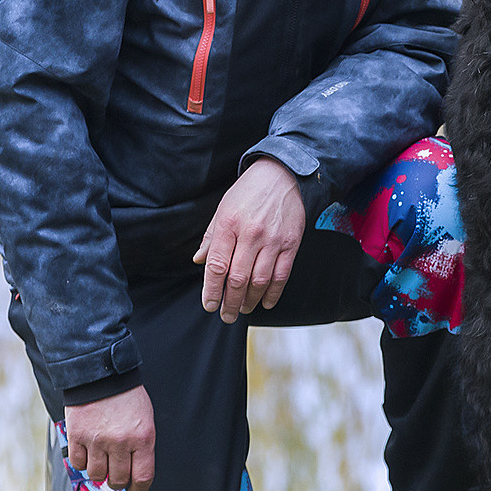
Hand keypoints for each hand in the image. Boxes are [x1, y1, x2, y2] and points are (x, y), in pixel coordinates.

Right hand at [64, 386, 155, 490]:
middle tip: (115, 473)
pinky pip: (79, 463)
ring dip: (99, 472)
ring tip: (101, 458)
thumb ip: (141, 446)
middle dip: (117, 481)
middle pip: (118, 480)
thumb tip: (134, 475)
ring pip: (97, 475)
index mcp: (143, 438)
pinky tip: (87, 451)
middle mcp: (121, 442)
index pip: (143, 477)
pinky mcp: (78, 436)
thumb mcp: (145, 420)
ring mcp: (98, 440)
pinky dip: (82, 462)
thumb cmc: (127, 398)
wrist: (101, 374)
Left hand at [193, 157, 304, 322]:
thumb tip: (199, 261)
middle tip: (226, 315)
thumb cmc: (249, 192)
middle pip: (237, 278)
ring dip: (249, 300)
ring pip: (259, 281)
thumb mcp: (223, 209)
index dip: (211, 290)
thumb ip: (211, 237)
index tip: (209, 305)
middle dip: (230, 302)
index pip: (216, 265)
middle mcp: (251, 233)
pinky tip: (265, 301)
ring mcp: (273, 240)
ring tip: (243, 308)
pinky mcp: (291, 243)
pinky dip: (273, 293)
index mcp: (228, 224)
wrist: (282, 174)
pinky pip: (281, 275)